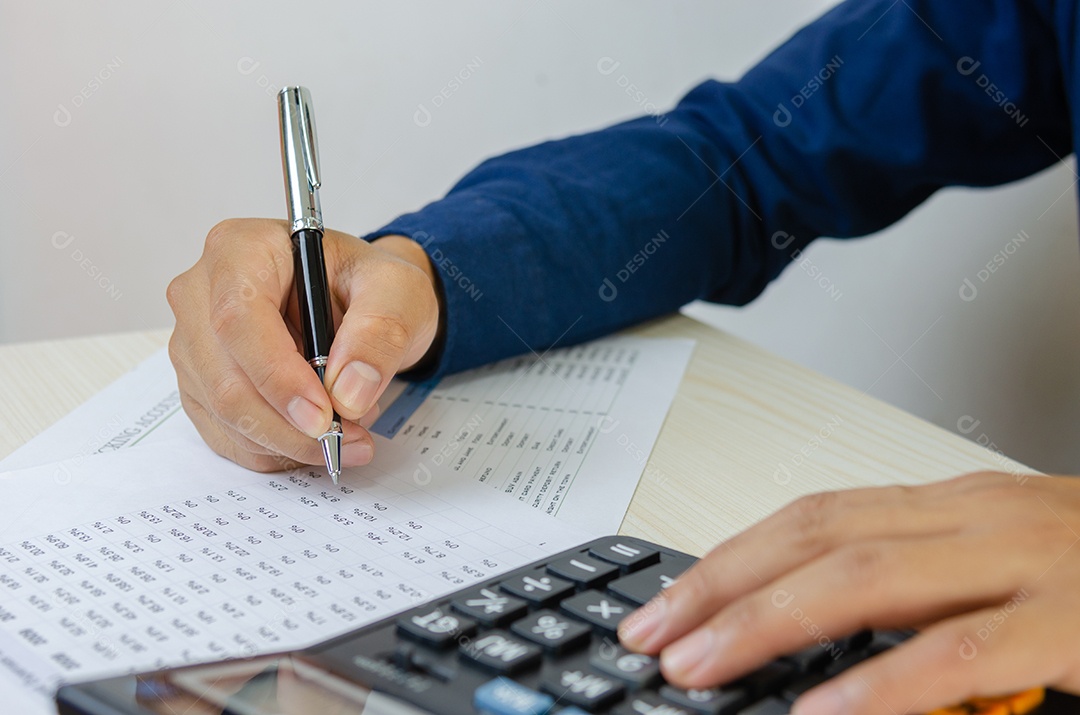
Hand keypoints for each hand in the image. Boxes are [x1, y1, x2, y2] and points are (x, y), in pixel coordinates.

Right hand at [167, 219, 438, 471]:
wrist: (360, 300)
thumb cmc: (368, 284)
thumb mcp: (396, 292)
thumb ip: (379, 333)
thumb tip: (348, 394)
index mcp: (242, 249)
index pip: (238, 318)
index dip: (277, 375)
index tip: (324, 416)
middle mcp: (202, 292)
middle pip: (224, 377)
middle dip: (288, 424)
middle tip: (349, 440)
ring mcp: (194, 342)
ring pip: (223, 413)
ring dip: (287, 441)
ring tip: (347, 434)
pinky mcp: (200, 384)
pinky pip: (225, 434)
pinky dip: (273, 450)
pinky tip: (313, 440)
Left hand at [618, 472, 1079, 713]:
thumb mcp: (1003, 563)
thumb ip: (923, 587)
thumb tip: (819, 638)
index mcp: (954, 504)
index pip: (812, 516)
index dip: (728, 557)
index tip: (665, 602)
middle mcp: (979, 518)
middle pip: (817, 540)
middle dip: (722, 590)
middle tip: (652, 638)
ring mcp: (1030, 564)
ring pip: (868, 580)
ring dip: (767, 624)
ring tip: (697, 669)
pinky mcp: (1079, 624)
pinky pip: (962, 654)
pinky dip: (884, 685)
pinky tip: (821, 712)